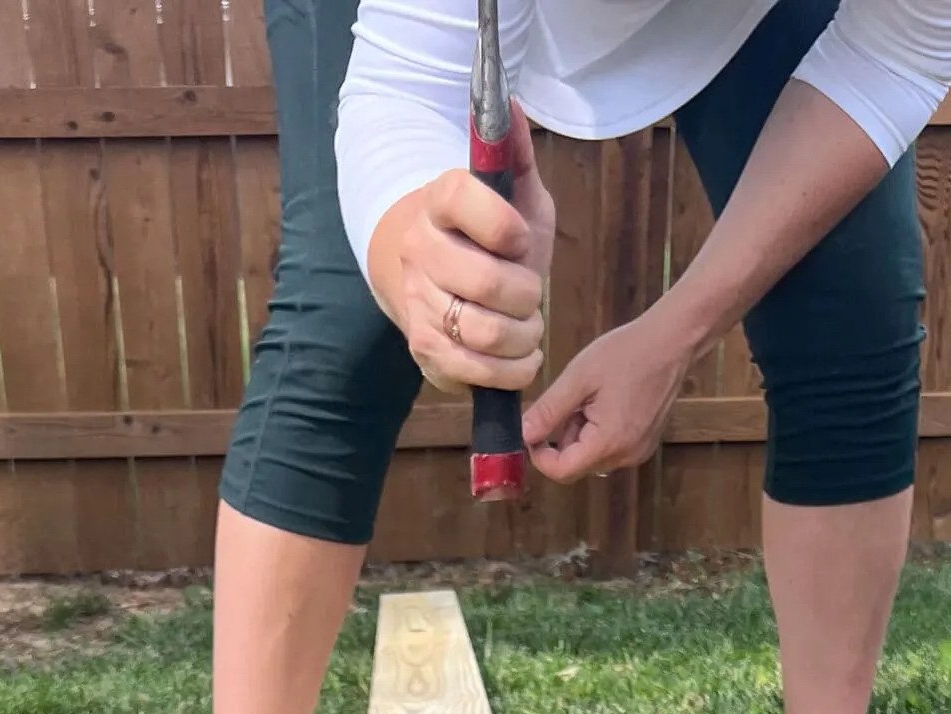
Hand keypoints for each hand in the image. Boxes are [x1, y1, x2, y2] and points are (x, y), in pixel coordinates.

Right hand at [367, 105, 554, 394]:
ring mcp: (418, 302)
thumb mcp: (512, 192)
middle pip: (488, 283)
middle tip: (531, 294)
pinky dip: (510, 371)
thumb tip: (511, 106)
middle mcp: (420, 250)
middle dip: (527, 295)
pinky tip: (519, 356)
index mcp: (440, 200)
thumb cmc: (489, 234)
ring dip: (524, 336)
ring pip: (485, 332)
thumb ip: (516, 155)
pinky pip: (474, 371)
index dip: (508, 229)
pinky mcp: (424, 349)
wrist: (434, 276)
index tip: (520, 241)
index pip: (468, 202)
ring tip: (528, 327)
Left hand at [523, 308, 691, 480]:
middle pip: (577, 464)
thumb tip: (523, 434)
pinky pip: (610, 448)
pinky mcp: (644, 445)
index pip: (562, 472)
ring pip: (592, 456)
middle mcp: (625, 457)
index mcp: (608, 443)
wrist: (672, 343)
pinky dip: (600, 431)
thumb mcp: (579, 377)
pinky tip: (610, 401)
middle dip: (564, 438)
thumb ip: (549, 410)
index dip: (540, 456)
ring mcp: (638, 453)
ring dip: (582, 433)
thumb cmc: (626, 353)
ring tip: (594, 396)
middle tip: (573, 399)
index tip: (533, 430)